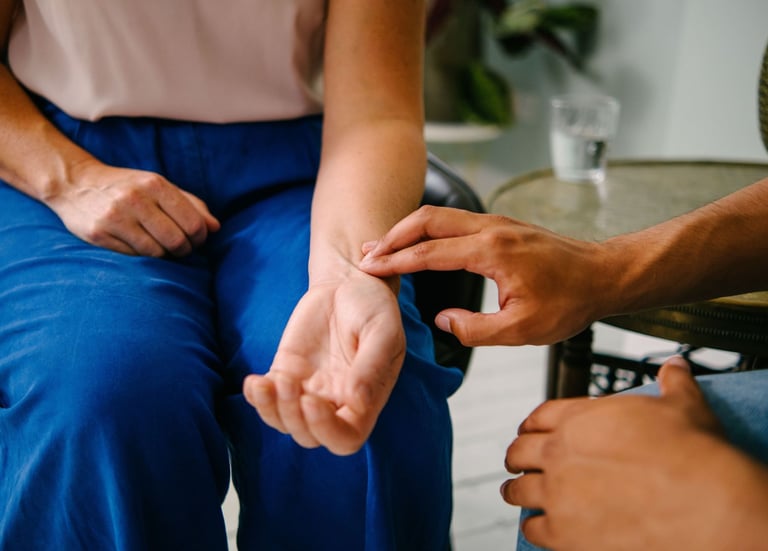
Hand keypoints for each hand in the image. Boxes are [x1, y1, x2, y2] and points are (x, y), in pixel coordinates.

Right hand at [46, 159, 219, 256]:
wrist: (75, 183)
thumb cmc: (127, 187)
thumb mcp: (159, 186)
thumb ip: (190, 204)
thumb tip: (215, 227)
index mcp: (155, 184)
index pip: (193, 223)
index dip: (200, 237)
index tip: (197, 240)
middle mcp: (135, 199)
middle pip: (177, 241)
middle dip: (185, 250)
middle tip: (181, 248)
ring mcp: (115, 218)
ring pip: (157, 253)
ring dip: (165, 255)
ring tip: (161, 247)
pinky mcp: (99, 234)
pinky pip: (134, 257)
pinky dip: (143, 257)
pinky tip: (140, 246)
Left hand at [243, 269, 405, 455]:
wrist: (348, 283)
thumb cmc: (373, 308)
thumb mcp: (382, 332)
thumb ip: (371, 368)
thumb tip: (357, 402)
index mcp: (366, 400)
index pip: (346, 438)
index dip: (326, 430)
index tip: (311, 400)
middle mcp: (336, 402)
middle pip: (310, 437)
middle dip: (293, 417)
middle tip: (288, 381)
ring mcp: (308, 389)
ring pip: (284, 422)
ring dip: (271, 409)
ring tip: (267, 381)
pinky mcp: (286, 372)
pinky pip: (266, 399)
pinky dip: (255, 398)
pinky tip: (253, 382)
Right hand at [359, 206, 606, 345]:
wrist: (603, 275)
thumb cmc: (569, 302)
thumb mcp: (522, 329)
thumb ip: (476, 329)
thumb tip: (442, 321)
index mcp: (491, 252)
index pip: (429, 253)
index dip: (396, 262)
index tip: (370, 269)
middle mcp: (490, 229)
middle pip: (427, 219)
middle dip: (393, 235)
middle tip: (367, 253)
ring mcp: (496, 223)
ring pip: (440, 215)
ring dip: (409, 229)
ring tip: (384, 246)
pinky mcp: (501, 226)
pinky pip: (455, 220)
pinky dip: (429, 230)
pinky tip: (421, 244)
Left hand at [501, 357, 767, 550]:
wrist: (705, 503)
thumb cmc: (693, 453)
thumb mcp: (682, 405)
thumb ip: (671, 383)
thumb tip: (673, 366)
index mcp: (580, 418)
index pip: (540, 416)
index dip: (532, 424)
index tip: (528, 431)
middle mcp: (560, 452)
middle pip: (519, 452)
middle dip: (517, 457)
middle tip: (518, 463)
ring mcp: (559, 494)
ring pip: (518, 490)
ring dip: (516, 491)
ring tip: (515, 492)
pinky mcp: (564, 533)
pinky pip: (533, 529)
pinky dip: (533, 528)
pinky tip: (537, 527)